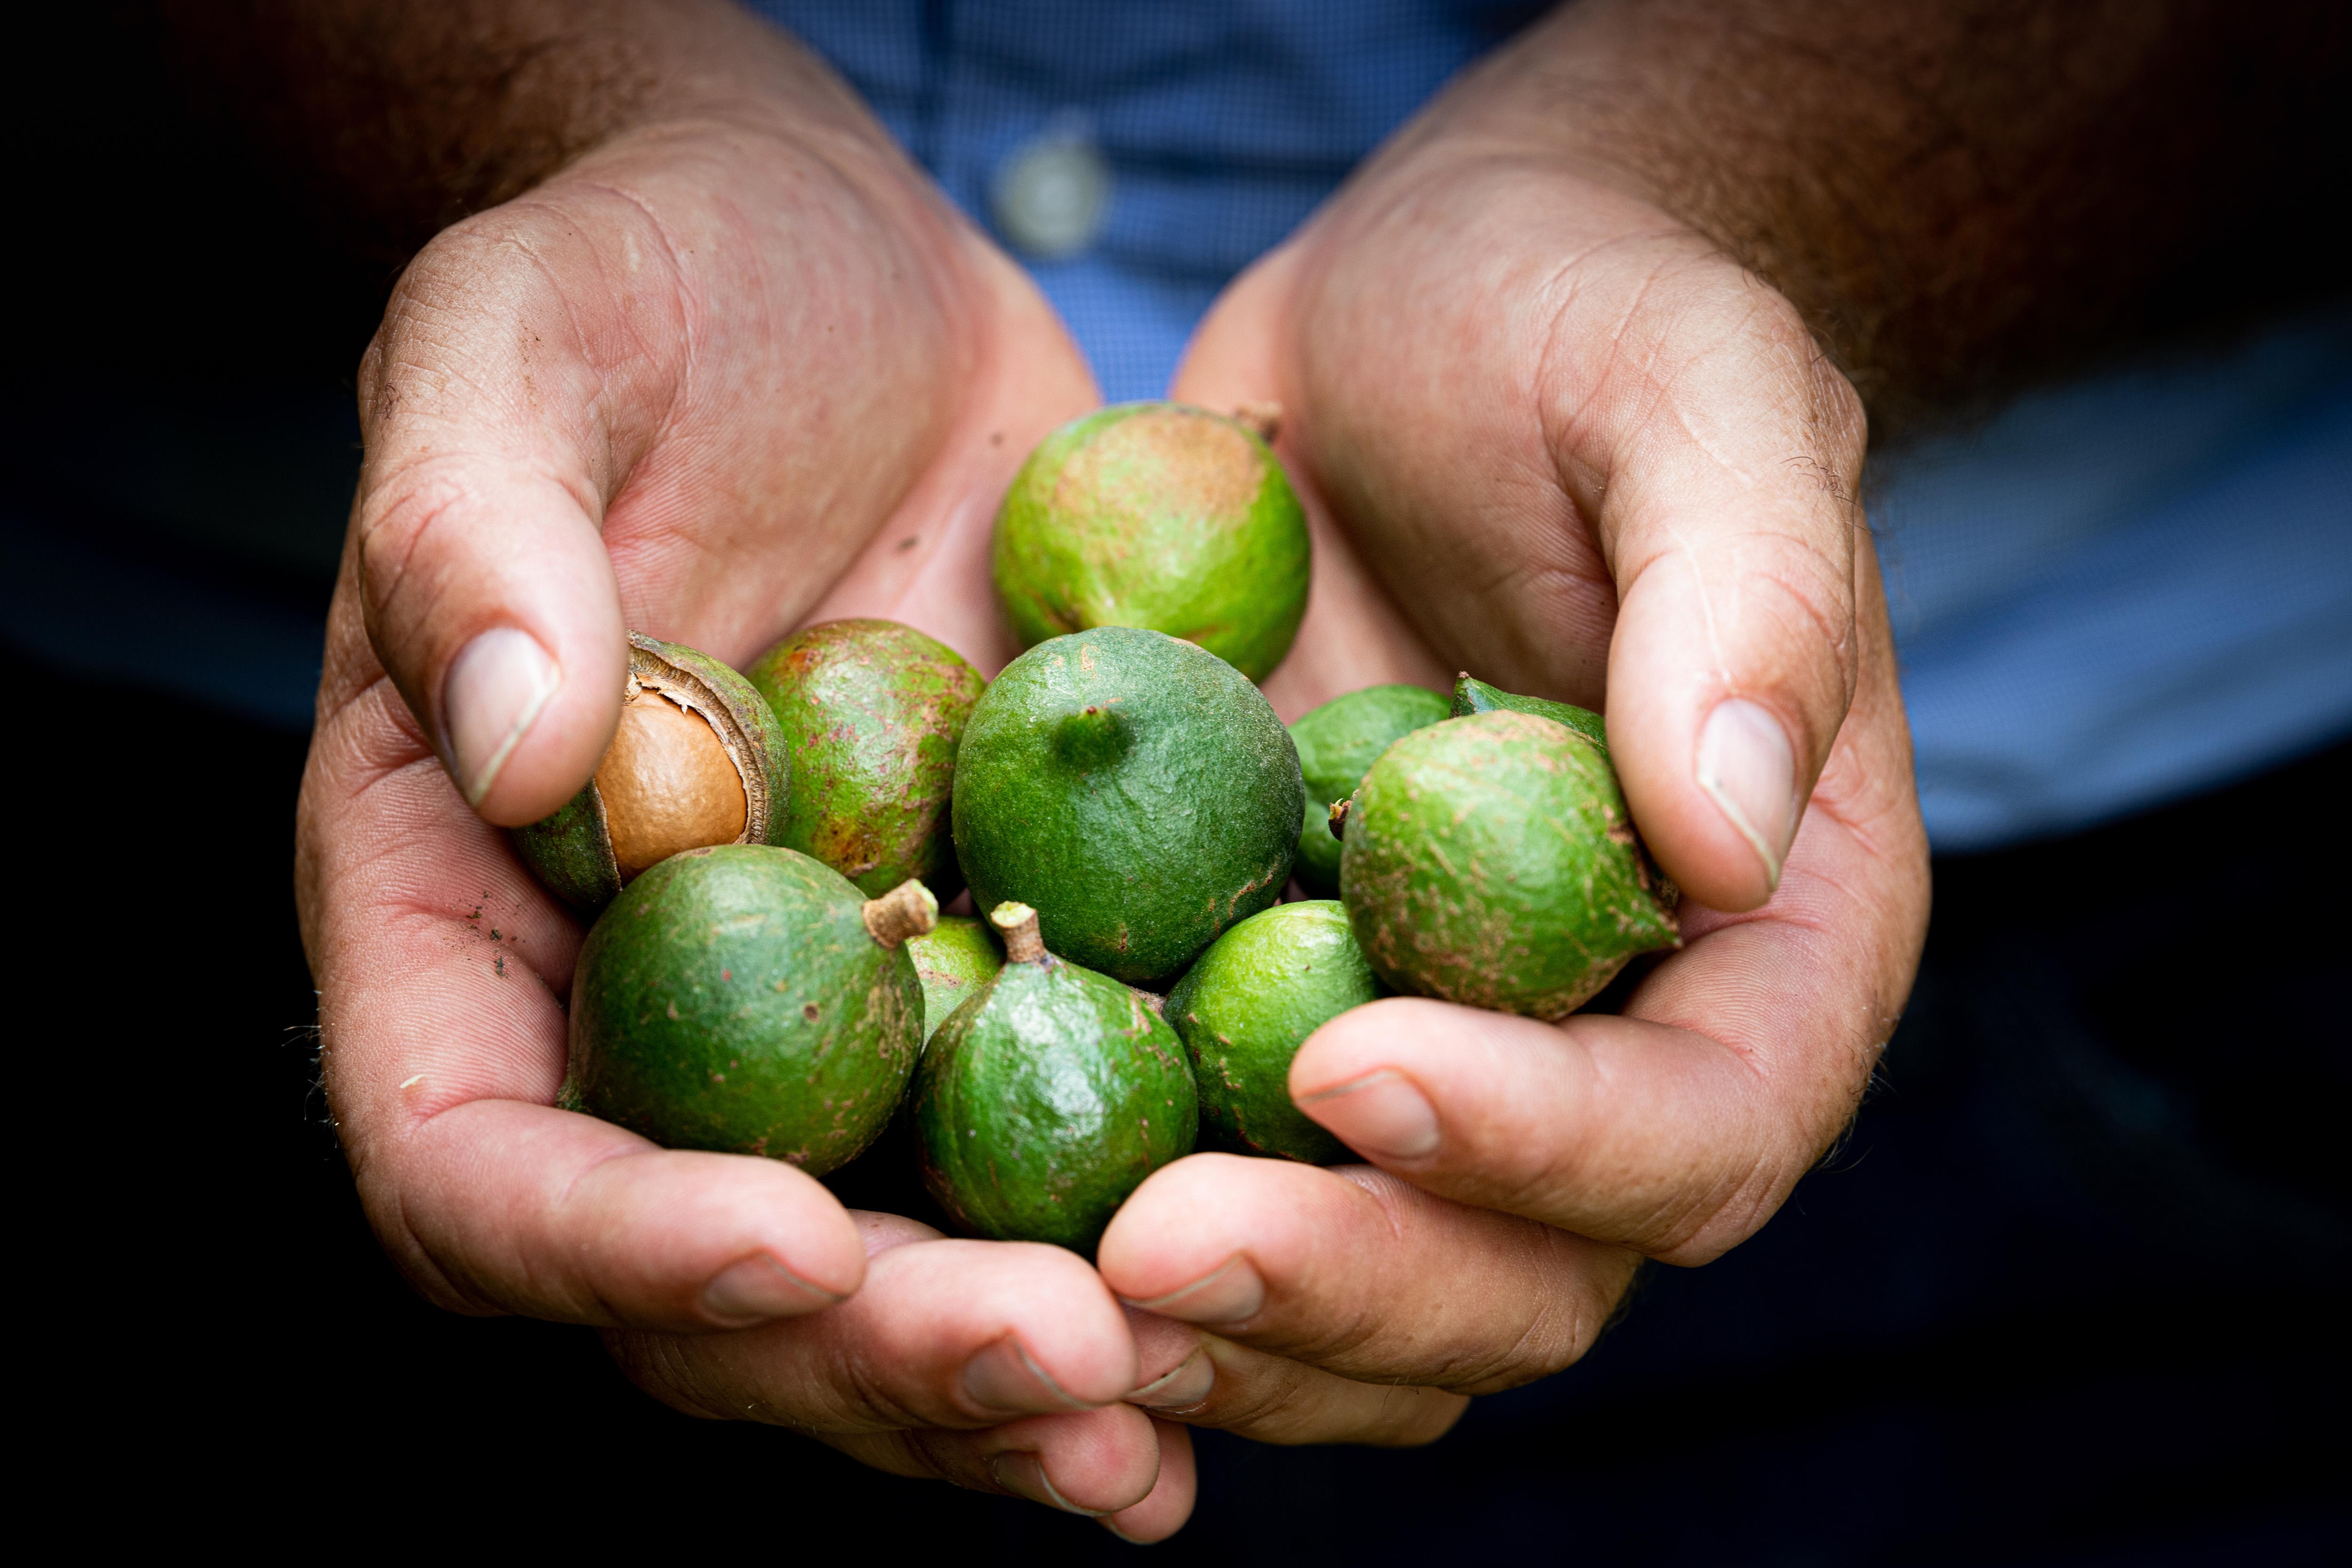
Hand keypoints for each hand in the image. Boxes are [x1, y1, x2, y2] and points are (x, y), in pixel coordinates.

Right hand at [293, 11, 1197, 1536]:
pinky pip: (1039, 1170)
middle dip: (867, 1356)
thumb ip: (476, 531)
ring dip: (1015, 1381)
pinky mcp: (984, 983)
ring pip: (883, 1284)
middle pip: (696, 1285)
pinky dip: (1138, 1279)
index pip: (473, 1156)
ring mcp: (821, 1021)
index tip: (796, 1236)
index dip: (612, 1237)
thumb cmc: (652, 281)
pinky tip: (1258, 1342)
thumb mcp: (526, 343)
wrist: (854, 287)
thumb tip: (517, 741)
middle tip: (1063, 1366)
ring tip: (1166, 1423)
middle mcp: (638, 1013)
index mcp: (461, 913)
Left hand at [1090, 15, 1928, 1436]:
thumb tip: (1727, 828)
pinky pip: (1206, 1185)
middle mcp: (1610, 1049)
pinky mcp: (1260, 1022)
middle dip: (1349, 1287)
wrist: (1407, 335)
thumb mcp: (1691, 391)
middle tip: (1149, 1252)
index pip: (1700, 1128)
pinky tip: (953, 1223)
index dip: (1547, 1146)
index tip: (1351, 1069)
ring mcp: (1432, 1060)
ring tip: (1039, 1288)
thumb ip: (1743, 592)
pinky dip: (1100, 1234)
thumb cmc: (1583, 329)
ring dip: (1218, 1326)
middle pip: (1521, 1277)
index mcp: (1764, 945)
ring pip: (1362, 1295)